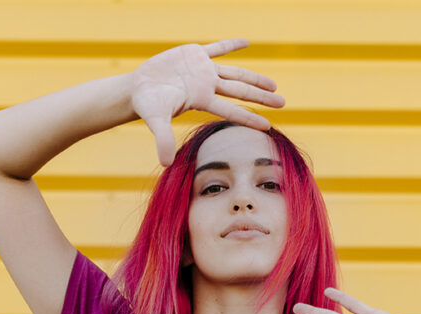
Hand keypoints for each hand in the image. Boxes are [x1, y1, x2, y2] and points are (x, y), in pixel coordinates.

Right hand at [130, 40, 285, 165]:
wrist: (137, 89)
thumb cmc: (147, 106)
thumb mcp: (156, 121)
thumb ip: (162, 139)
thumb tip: (165, 163)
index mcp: (202, 100)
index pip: (231, 111)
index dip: (250, 117)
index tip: (268, 125)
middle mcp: (208, 86)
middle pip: (240, 92)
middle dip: (261, 97)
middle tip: (282, 102)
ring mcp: (203, 70)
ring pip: (234, 73)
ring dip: (254, 78)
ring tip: (274, 85)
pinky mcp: (194, 55)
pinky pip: (217, 48)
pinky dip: (230, 45)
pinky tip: (245, 42)